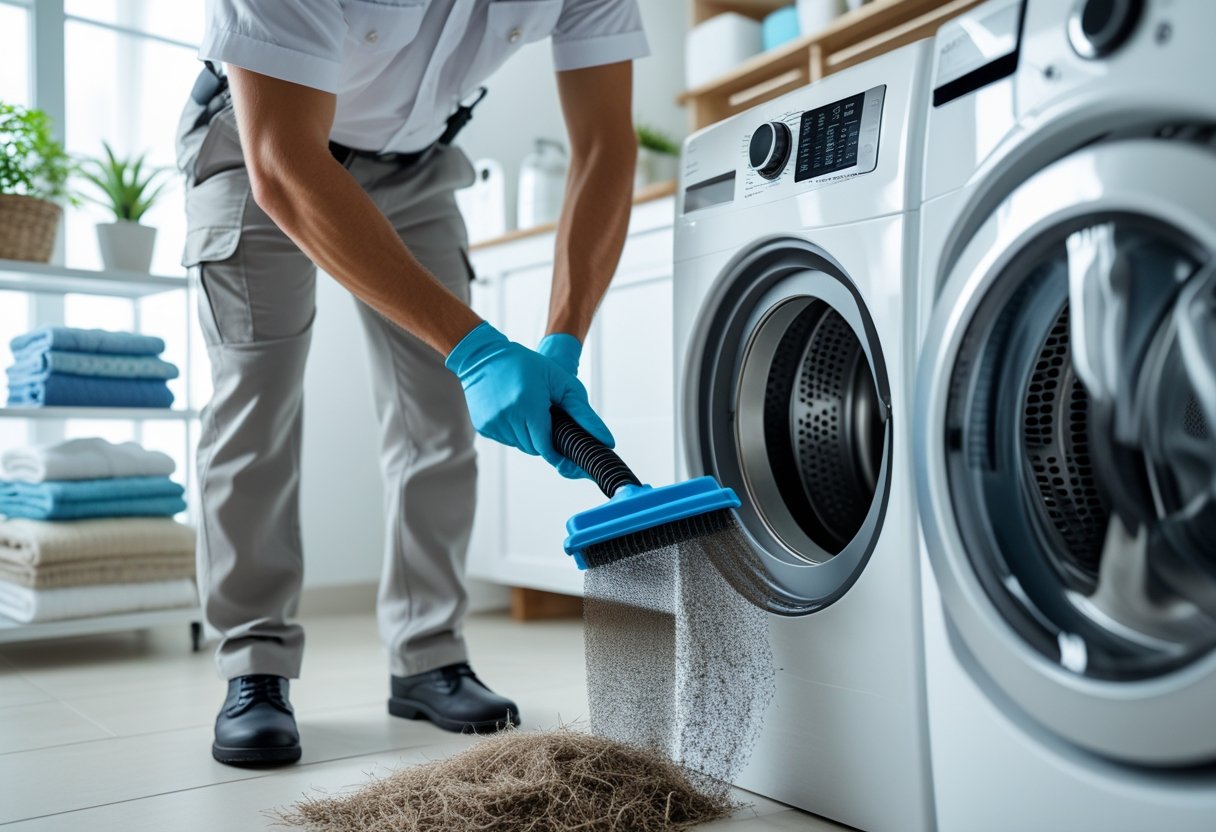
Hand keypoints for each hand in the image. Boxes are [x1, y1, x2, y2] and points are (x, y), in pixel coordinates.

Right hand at [447, 323, 611, 475]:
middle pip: (534, 448)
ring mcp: (493, 424)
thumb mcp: (561, 382)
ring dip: (529, 435)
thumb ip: (584, 413)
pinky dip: (514, 431)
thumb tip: (607, 441)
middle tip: (546, 417)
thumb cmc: (527, 365)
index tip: (566, 455)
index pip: (547, 448)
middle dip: (544, 439)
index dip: (558, 453)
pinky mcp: (483, 427)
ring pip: (521, 445)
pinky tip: (513, 411)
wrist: (483, 356)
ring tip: (529, 410)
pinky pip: (507, 440)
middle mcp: (508, 417)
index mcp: (529, 406)